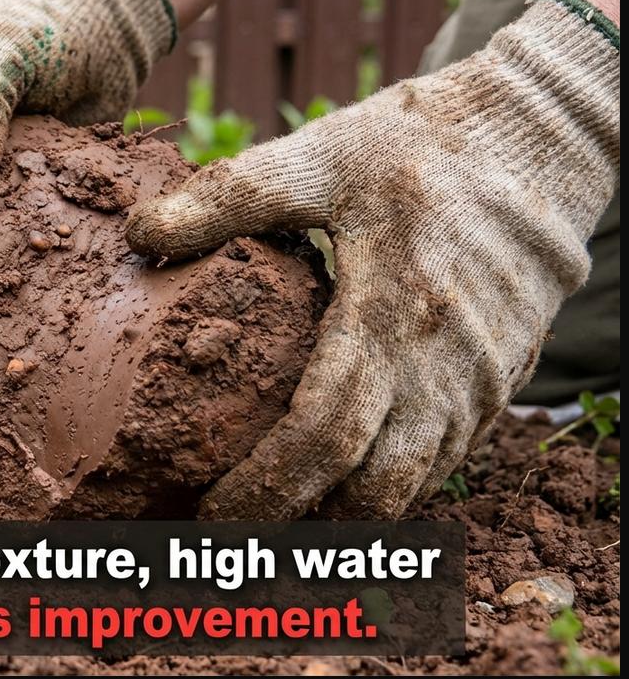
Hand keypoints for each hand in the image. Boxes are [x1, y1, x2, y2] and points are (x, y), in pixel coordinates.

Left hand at [126, 0, 619, 518]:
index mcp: (394, 315)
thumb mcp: (317, 156)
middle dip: (301, 527)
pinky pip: (440, 461)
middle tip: (232, 537)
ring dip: (345, 514)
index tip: (211, 517)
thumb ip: (228, 196)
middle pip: (374, 490)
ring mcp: (480, 384)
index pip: (324, 436)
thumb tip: (140, 232)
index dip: (266, 490)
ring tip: (275, 520)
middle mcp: (446, 368)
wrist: (537, 141)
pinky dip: (387, 482)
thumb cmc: (419, 147)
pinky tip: (338, 480)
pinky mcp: (496, 385)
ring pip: (413, 487)